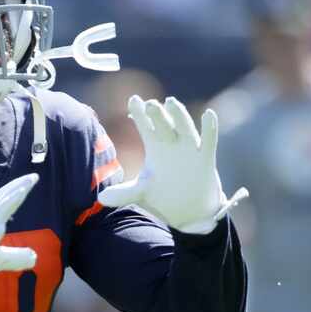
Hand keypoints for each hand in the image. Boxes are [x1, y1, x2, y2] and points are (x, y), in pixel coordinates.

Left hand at [98, 95, 247, 233]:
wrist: (190, 211)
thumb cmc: (164, 194)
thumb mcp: (142, 192)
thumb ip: (124, 193)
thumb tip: (100, 198)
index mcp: (155, 147)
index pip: (145, 126)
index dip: (140, 114)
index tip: (133, 100)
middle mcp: (171, 144)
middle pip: (163, 124)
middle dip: (157, 114)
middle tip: (150, 104)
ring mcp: (189, 149)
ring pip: (184, 128)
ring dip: (178, 116)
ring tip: (171, 102)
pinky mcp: (205, 160)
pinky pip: (209, 141)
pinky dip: (209, 128)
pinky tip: (208, 114)